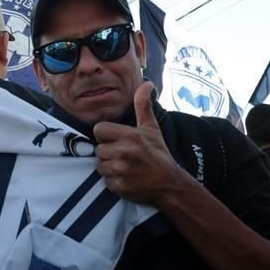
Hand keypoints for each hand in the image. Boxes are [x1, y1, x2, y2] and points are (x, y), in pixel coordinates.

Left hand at [93, 81, 191, 206]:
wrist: (170, 184)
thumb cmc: (159, 155)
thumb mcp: (151, 129)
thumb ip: (143, 105)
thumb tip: (146, 83)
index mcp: (130, 136)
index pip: (99, 130)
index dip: (106, 136)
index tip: (117, 141)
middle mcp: (124, 152)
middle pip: (98, 149)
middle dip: (108, 153)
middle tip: (124, 156)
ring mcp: (121, 170)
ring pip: (100, 166)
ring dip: (110, 168)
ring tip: (125, 167)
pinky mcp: (119, 186)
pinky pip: (106, 181)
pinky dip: (114, 181)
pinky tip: (126, 179)